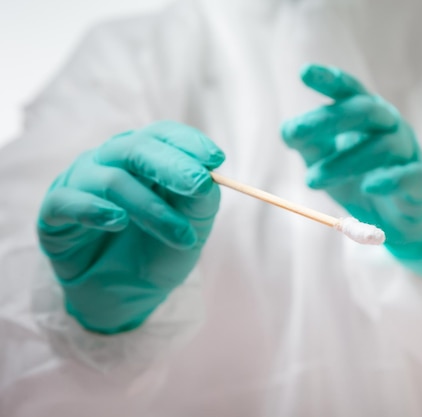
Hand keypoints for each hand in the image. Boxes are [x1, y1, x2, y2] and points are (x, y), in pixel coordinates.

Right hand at [38, 121, 223, 332]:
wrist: (128, 295)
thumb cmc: (159, 251)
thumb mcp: (192, 225)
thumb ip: (201, 198)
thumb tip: (209, 176)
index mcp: (143, 159)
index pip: (161, 134)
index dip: (187, 142)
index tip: (215, 159)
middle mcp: (109, 162)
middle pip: (136, 148)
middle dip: (172, 166)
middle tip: (199, 185)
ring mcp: (80, 183)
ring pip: (111, 179)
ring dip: (150, 207)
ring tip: (179, 235)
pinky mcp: (54, 213)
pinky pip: (67, 201)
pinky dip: (94, 209)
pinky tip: (118, 221)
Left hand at [281, 64, 421, 275]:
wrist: (396, 219)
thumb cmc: (358, 183)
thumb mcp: (327, 162)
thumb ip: (309, 145)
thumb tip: (287, 131)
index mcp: (367, 115)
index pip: (350, 90)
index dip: (329, 80)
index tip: (304, 73)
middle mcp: (390, 127)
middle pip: (367, 110)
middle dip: (329, 119)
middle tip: (294, 134)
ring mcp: (408, 152)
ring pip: (383, 147)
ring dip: (343, 163)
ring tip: (310, 181)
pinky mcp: (420, 183)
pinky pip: (410, 176)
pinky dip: (389, 180)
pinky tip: (368, 187)